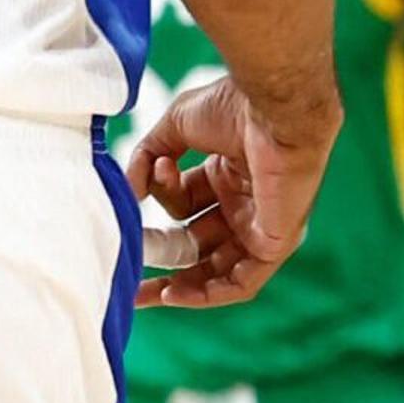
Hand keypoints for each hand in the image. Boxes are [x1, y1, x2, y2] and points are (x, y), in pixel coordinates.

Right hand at [126, 76, 329, 308]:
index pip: (185, 206)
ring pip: (219, 269)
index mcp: (225, 175)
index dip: (157, 205)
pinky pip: (243, 281)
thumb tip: (128, 190)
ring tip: (144, 293)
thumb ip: (145, 157)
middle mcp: (243, 203)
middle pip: (200, 244)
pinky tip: (174, 294)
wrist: (273, 111)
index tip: (133, 194)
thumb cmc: (232, 108)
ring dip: (182, 284)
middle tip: (129, 278)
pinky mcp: (275, 242)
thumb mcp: (174, 126)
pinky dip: (209, 293)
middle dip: (164, 262)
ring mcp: (260, 225)